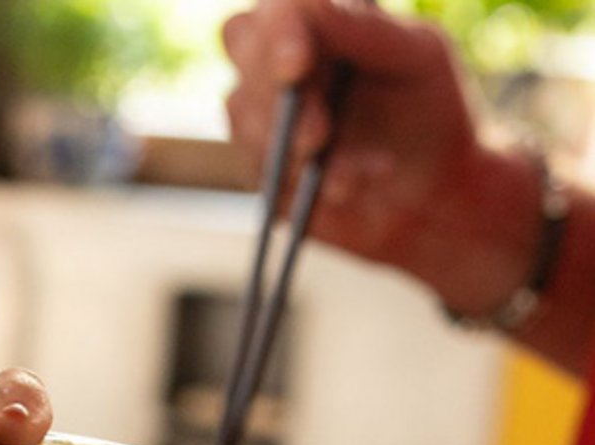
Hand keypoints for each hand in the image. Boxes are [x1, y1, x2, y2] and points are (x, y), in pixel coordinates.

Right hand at [223, 0, 485, 278]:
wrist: (431, 197)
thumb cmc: (432, 114)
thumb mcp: (418, 59)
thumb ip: (365, 30)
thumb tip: (308, 4)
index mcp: (325, 20)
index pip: (276, 7)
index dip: (278, 32)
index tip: (297, 67)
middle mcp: (285, 60)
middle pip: (239, 42)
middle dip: (269, 86)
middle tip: (318, 135)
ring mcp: (266, 115)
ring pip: (242, 112)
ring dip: (296, 147)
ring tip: (354, 175)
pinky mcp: (263, 170)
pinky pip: (258, 170)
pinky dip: (303, 183)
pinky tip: (348, 187)